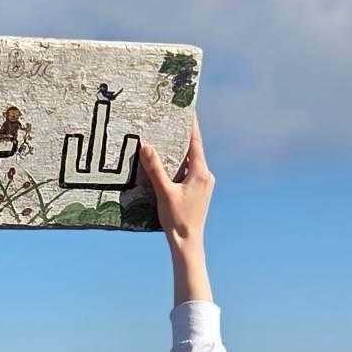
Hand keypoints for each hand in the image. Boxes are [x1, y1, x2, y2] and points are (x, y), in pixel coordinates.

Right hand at [140, 114, 214, 303]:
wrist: (188, 243)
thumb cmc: (177, 219)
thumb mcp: (164, 192)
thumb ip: (155, 168)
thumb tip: (147, 146)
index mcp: (200, 172)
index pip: (195, 142)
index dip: (190, 125)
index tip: (187, 109)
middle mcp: (205, 176)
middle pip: (191, 151)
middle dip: (180, 138)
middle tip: (170, 122)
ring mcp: (202, 185)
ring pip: (188, 163)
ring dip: (176, 154)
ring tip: (164, 141)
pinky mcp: (197, 193)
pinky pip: (186, 174)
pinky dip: (176, 167)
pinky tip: (164, 166)